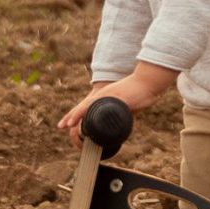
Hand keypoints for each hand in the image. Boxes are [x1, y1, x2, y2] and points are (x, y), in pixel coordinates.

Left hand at [58, 63, 176, 141]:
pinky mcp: (114, 97)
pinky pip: (99, 105)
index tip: (66, 124)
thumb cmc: (139, 94)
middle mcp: (103, 95)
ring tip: (68, 124)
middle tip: (61, 126)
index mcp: (104, 98)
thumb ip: (121, 113)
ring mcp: (108, 95)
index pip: (86, 107)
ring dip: (76, 115)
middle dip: (71, 116)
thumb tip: (120, 126)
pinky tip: (84, 117)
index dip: (76, 115)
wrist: (149, 83)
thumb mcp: (126, 106)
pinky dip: (89, 112)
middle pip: (83, 106)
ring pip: (88, 105)